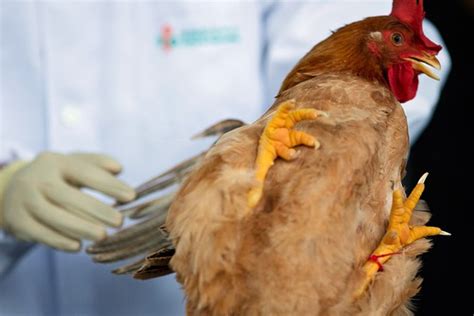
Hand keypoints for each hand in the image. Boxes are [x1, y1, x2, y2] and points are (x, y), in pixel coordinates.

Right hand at [0, 152, 135, 250]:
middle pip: (68, 196)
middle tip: (120, 221)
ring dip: (80, 228)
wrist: (10, 190)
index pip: (85, 172)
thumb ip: (97, 163)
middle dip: (96, 210)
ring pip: (54, 217)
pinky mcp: (17, 222)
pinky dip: (59, 241)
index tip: (131, 196)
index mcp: (55, 162)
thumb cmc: (55, 177)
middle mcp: (37, 179)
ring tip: (103, 236)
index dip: (109, 184)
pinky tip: (77, 246)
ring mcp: (25, 201)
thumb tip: (119, 169)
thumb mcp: (72, 164)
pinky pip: (40, 234)